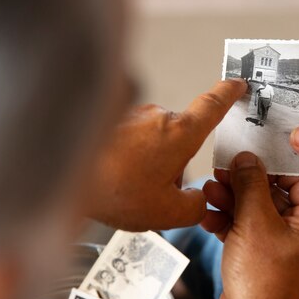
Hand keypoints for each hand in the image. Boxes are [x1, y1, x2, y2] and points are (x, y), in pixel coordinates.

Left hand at [86, 79, 246, 230]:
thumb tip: (197, 201)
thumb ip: (195, 207)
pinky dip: (126, 160)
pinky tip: (111, 181)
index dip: (228, 94)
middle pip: (179, 140)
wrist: (60, 177)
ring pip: (153, 142)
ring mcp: (131, 117)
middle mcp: (157, 118)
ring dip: (147, 164)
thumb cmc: (113, 190)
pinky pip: (129, 141)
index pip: (213, 106)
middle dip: (173, 165)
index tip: (237, 85)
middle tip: (154, 193)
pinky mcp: (110, 122)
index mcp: (180, 134)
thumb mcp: (168, 213)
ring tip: (124, 189)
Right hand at [204, 152, 298, 298]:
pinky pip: (248, 228)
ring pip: (257, 210)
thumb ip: (251, 184)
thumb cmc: (262, 282)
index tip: (250, 151)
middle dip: (244, 183)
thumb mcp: (255, 222)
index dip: (274, 163)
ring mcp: (283, 245)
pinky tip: (208, 215)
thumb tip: (247, 158)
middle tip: (221, 171)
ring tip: (208, 192)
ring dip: (231, 200)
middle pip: (275, 192)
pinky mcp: (264, 256)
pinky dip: (229, 221)